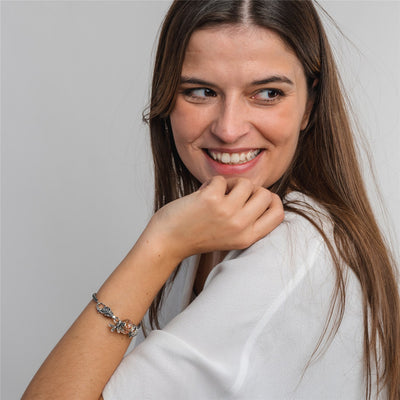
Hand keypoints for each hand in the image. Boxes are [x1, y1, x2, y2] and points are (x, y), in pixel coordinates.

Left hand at [146, 176, 283, 260]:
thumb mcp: (230, 237)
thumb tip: (261, 192)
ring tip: (217, 193)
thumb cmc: (197, 236)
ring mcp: (227, 212)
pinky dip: (211, 183)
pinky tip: (202, 194)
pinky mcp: (211, 200)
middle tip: (233, 194)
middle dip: (250, 189)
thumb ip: (247, 221)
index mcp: (248, 237)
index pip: (279, 214)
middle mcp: (240, 226)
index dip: (272, 200)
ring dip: (230, 183)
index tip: (258, 196)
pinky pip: (221, 179)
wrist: (168, 241)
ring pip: (246, 182)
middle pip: (265, 194)